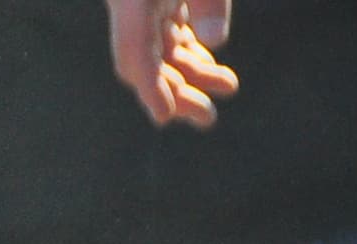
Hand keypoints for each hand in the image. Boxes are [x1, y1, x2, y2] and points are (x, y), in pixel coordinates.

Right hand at [111, 0, 238, 128]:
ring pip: (160, 54)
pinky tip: (212, 70)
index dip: (149, 86)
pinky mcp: (154, 3)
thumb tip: (216, 41)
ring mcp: (140, 7)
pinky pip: (168, 38)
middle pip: (146, 62)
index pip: (134, 50)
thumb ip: (209, 2)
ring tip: (228, 87)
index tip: (165, 117)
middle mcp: (128, 6)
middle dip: (177, 93)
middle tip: (207, 117)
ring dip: (192, 76)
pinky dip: (190, 57)